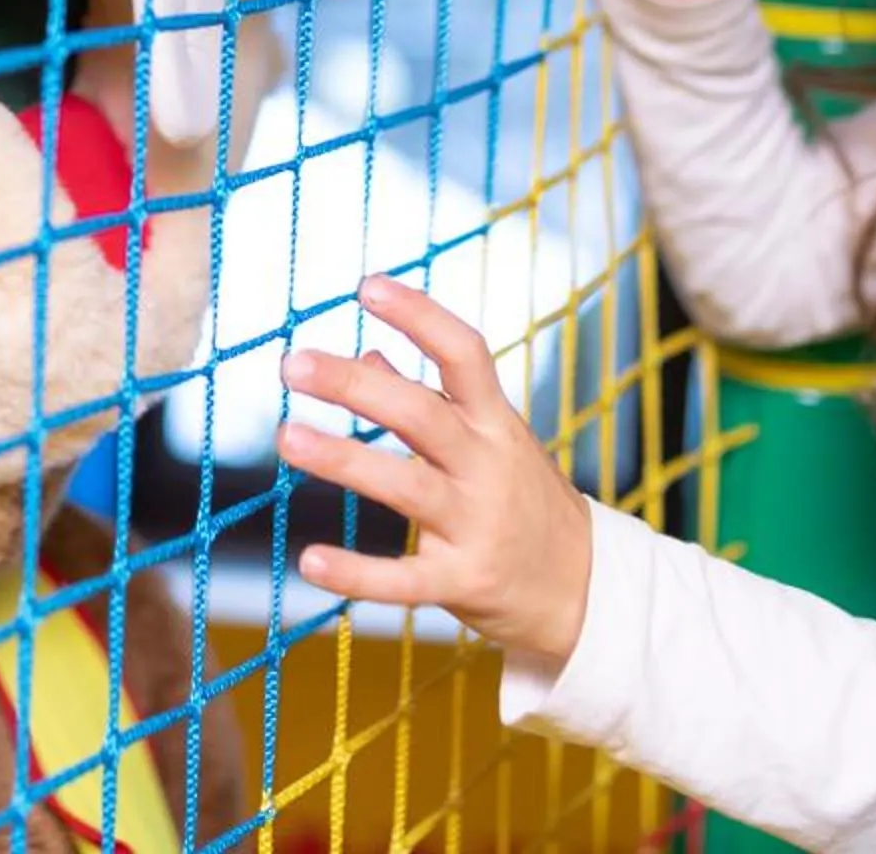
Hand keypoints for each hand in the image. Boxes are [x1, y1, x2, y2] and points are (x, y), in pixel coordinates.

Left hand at [277, 278, 594, 666]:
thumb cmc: (526, 502)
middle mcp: (489, 468)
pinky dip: (356, 572)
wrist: (587, 590)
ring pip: (407, 487)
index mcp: (497, 424)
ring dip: (344, 460)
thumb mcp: (495, 441)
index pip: (464, 354)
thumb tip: (367, 356)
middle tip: (292, 364)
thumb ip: (433, 401)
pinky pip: (404, 579)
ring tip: (288, 436)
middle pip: (421, 415)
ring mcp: (478, 526)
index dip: (419, 316)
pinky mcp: (464, 583)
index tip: (368, 286)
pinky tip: (308, 559)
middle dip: (355, 387)